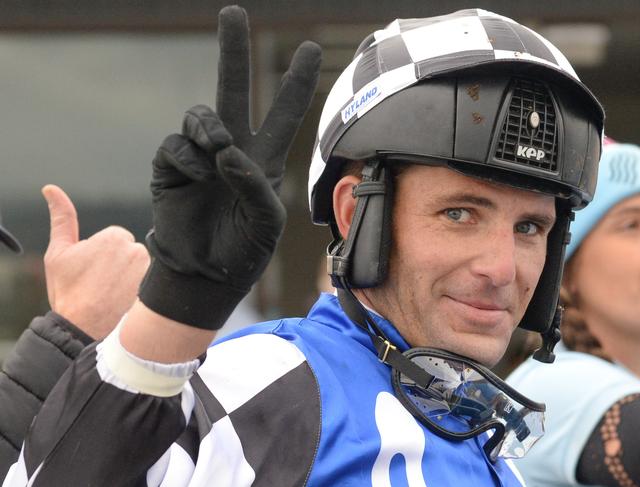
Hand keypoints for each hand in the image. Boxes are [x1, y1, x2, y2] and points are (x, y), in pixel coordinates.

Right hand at [43, 184, 149, 339]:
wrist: (83, 328)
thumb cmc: (68, 291)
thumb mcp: (58, 253)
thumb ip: (61, 218)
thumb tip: (51, 189)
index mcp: (115, 237)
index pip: (116, 238)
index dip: (102, 255)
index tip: (92, 271)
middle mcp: (138, 249)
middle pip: (130, 251)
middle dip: (118, 264)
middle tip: (101, 284)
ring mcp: (150, 271)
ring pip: (140, 267)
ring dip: (131, 277)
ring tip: (114, 294)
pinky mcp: (156, 288)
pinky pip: (151, 282)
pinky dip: (142, 289)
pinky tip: (128, 300)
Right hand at [138, 5, 320, 328]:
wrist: (204, 276)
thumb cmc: (243, 251)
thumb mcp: (266, 222)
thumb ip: (254, 184)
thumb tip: (227, 150)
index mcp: (263, 160)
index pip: (282, 115)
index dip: (294, 84)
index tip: (309, 49)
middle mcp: (231, 150)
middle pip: (232, 91)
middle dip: (233, 51)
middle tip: (233, 12)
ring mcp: (199, 157)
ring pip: (201, 116)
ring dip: (209, 128)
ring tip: (218, 150)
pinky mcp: (170, 168)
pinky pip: (175, 146)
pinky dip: (187, 160)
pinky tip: (195, 179)